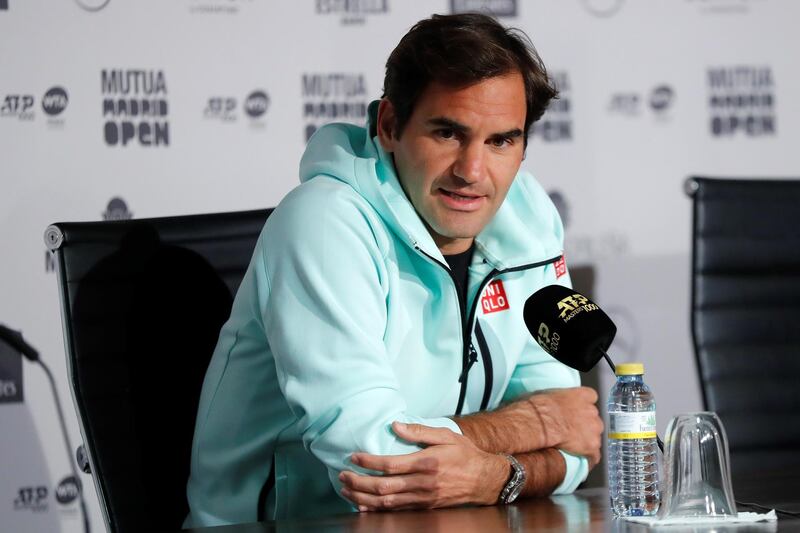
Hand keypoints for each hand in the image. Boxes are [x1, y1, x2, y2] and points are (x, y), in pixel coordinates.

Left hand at [339, 422, 508, 510]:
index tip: (354, 456)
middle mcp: (423, 483)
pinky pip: (396, 510)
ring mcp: (423, 498)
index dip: (368, 462)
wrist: (486, 480)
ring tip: (346, 490)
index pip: (389, 465)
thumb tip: (395, 425)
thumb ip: (420, 431)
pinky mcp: (425, 506)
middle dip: (358, 482)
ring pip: (386, 502)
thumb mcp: (446, 436)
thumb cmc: (466, 455)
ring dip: (363, 497)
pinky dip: (377, 509)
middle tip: (342, 476)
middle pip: (383, 486)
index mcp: (426, 463)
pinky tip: (364, 505)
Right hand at [527, 387, 602, 466]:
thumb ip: (554, 398)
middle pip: (594, 419)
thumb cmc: (538, 409)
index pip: (591, 397)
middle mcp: (591, 411)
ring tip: (575, 447)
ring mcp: (594, 429)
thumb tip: (545, 402)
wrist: (539, 424)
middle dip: (586, 425)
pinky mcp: (591, 446)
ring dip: (587, 441)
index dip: (583, 406)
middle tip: (572, 429)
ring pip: (595, 436)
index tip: (577, 410)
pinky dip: (589, 458)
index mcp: (581, 395)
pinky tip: (583, 460)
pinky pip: (594, 455)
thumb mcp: (544, 394)